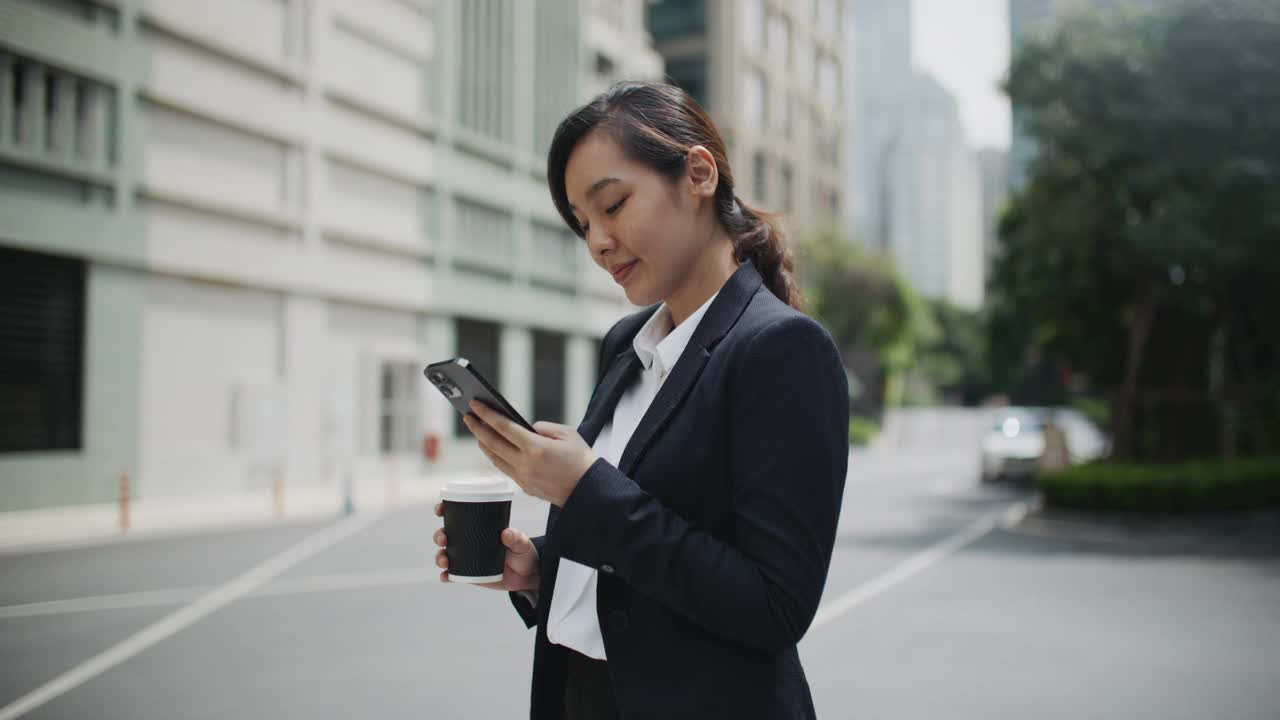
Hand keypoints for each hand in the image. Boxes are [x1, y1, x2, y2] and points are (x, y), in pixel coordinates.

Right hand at [433, 502, 538, 590]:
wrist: (527, 575)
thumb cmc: (523, 552)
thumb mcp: (522, 543)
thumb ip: (516, 538)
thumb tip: (505, 533)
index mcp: (478, 527)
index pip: (457, 516)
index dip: (444, 510)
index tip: (440, 509)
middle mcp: (468, 542)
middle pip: (446, 535)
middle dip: (439, 535)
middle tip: (443, 538)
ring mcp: (467, 559)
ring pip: (445, 555)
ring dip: (440, 557)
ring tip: (444, 561)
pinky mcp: (468, 575)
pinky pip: (452, 576)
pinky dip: (446, 576)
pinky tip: (445, 576)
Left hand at [463, 399, 597, 507]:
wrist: (589, 490)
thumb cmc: (582, 460)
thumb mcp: (567, 433)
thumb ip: (542, 427)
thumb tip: (525, 428)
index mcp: (536, 448)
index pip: (503, 427)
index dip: (486, 414)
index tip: (475, 404)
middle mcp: (525, 464)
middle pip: (492, 443)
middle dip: (477, 427)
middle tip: (468, 416)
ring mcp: (523, 478)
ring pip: (494, 458)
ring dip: (483, 443)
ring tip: (478, 431)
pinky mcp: (525, 487)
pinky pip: (504, 469)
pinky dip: (496, 456)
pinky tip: (494, 448)